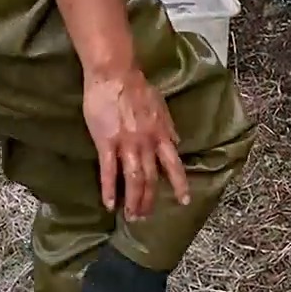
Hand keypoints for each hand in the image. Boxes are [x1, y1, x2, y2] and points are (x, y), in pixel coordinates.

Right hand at [83, 67, 190, 219]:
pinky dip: (109, 189)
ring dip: (133, 201)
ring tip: (131, 216)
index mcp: (161, 135)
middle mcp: (147, 144)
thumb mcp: (161, 107)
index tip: (184, 201)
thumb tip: (177, 143)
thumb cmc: (137, 86)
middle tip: (145, 217)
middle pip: (152, 179)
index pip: (174, 165)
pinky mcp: (106, 143)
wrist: (114, 74)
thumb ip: (169, 127)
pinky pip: (109, 171)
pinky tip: (109, 203)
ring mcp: (127, 144)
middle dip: (150, 200)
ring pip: (134, 179)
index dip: (180, 184)